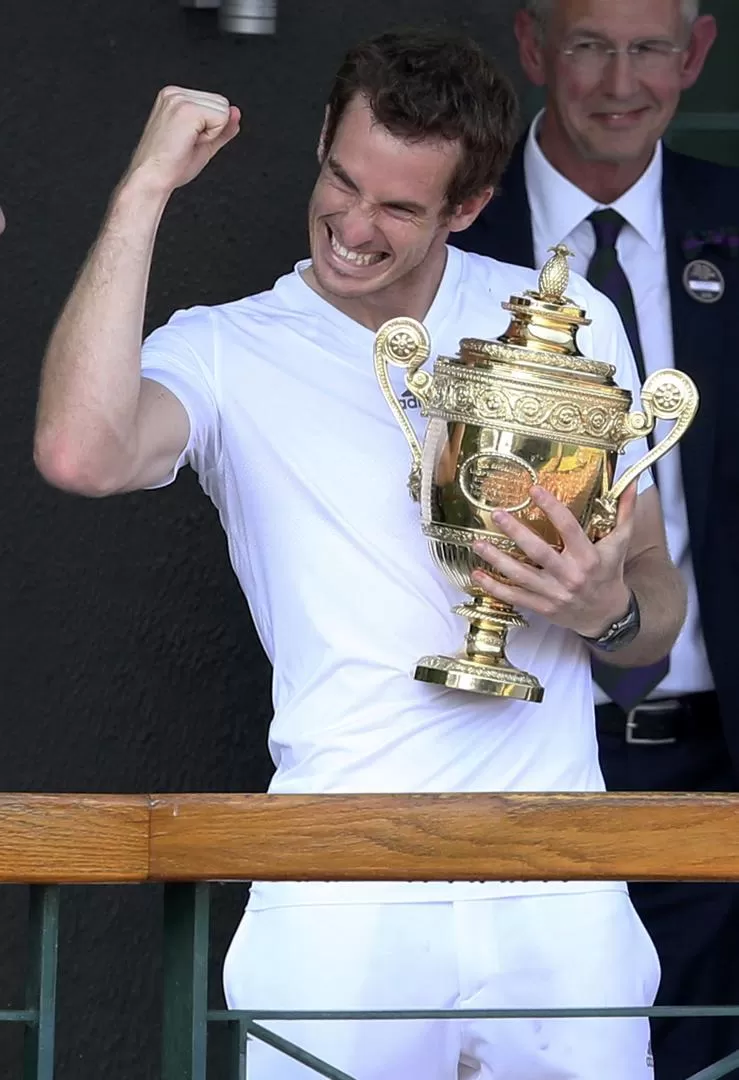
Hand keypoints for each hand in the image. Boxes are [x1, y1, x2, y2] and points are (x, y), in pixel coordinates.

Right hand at [123, 86, 240, 197]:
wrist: (152, 177)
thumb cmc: (170, 166)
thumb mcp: (203, 143)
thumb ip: (222, 128)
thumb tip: (236, 112)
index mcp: (175, 97)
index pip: (216, 103)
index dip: (210, 128)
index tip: (187, 140)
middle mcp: (175, 93)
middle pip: (222, 103)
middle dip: (212, 129)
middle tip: (187, 143)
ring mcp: (179, 98)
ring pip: (223, 110)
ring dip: (211, 133)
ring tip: (187, 142)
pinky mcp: (186, 108)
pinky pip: (221, 118)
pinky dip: (210, 136)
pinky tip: (189, 141)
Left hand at [471, 482, 637, 637]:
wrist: (607, 615)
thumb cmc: (610, 573)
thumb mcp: (620, 543)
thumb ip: (625, 511)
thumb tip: (631, 481)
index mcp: (588, 556)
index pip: (568, 527)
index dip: (551, 507)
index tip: (534, 489)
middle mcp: (570, 575)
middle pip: (539, 551)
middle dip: (516, 532)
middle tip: (497, 514)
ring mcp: (554, 593)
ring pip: (521, 575)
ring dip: (497, 559)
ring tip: (478, 543)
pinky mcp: (542, 607)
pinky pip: (515, 597)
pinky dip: (495, 587)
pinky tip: (478, 575)